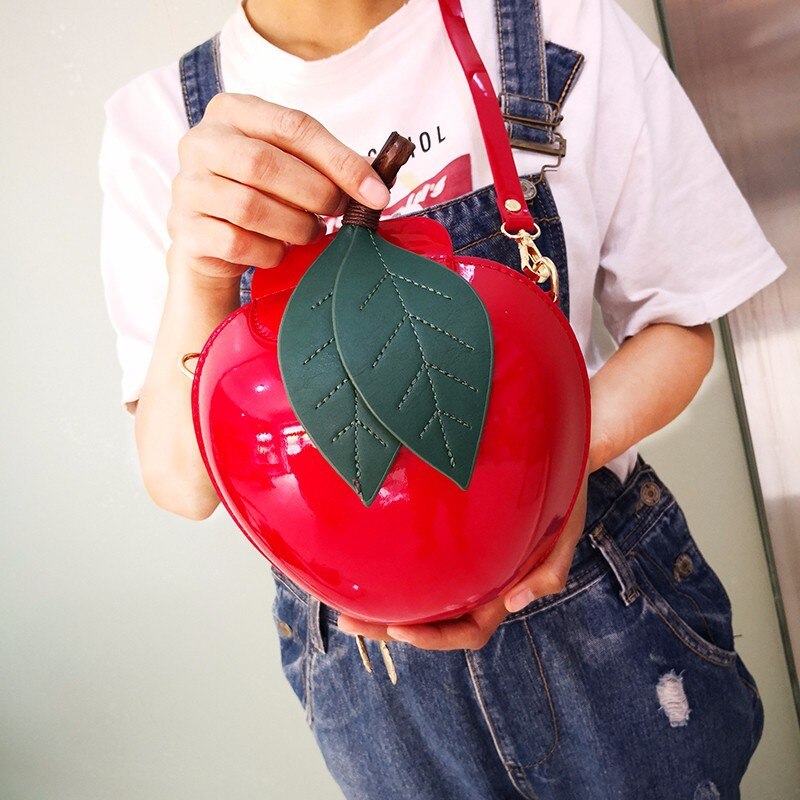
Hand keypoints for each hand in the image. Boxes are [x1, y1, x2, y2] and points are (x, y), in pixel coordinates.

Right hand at [166, 93, 390, 284]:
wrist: (210, 239)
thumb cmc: (259, 194)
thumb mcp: (288, 166)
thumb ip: (324, 165)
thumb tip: (376, 184)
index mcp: (232, 111)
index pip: (294, 126)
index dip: (340, 160)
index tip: (375, 192)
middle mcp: (202, 142)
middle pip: (264, 164)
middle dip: (315, 194)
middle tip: (338, 212)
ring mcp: (188, 187)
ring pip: (250, 207)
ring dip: (294, 226)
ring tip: (310, 232)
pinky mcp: (185, 230)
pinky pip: (236, 242)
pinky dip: (269, 251)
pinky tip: (279, 250)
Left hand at [337, 470, 589, 650]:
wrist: (552, 455)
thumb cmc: (562, 496)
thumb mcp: (566, 532)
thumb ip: (549, 571)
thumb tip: (516, 604)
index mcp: (503, 589)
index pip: (467, 632)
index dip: (434, 639)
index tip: (399, 630)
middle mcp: (477, 583)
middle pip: (431, 622)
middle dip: (388, 629)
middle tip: (347, 623)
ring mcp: (462, 563)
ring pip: (419, 598)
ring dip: (382, 607)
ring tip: (342, 605)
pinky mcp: (448, 537)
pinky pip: (418, 563)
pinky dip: (391, 571)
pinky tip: (362, 563)